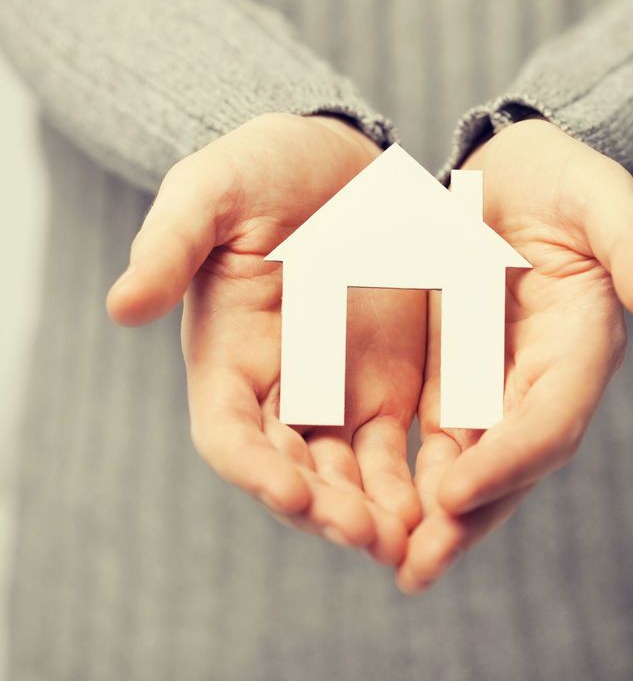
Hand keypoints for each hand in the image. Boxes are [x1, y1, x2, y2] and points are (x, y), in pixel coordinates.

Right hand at [107, 113, 424, 563]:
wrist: (335, 159)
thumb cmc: (263, 169)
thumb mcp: (212, 191)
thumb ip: (171, 243)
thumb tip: (121, 307)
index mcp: (230, 355)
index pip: (230, 433)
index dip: (254, 467)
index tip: (289, 490)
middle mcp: (282, 387)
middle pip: (296, 469)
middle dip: (326, 507)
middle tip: (366, 534)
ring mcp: (340, 390)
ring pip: (353, 473)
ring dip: (378, 511)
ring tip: (410, 537)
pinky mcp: (394, 381)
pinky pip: (407, 443)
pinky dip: (420, 477)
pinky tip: (447, 499)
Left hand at [397, 118, 632, 591]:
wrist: (511, 175)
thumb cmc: (560, 182)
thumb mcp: (600, 197)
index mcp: (579, 347)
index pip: (549, 421)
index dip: (509, 459)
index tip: (455, 492)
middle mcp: (537, 381)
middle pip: (507, 464)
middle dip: (466, 518)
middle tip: (416, 566)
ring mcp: (491, 383)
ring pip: (463, 464)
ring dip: (428, 516)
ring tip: (385, 556)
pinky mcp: (449, 375)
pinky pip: (426, 435)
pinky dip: (403, 473)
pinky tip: (364, 500)